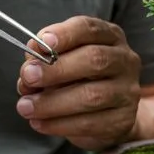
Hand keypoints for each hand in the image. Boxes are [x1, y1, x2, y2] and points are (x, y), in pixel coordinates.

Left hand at [15, 16, 141, 150]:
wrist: (105, 113)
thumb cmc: (77, 78)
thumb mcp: (60, 60)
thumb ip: (44, 57)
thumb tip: (31, 59)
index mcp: (109, 36)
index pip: (89, 28)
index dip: (65, 34)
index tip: (41, 44)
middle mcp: (124, 60)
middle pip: (94, 59)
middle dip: (56, 69)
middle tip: (28, 77)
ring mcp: (127, 91)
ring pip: (92, 96)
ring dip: (52, 102)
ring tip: (25, 107)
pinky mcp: (123, 119)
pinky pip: (90, 123)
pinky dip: (59, 124)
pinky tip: (39, 123)